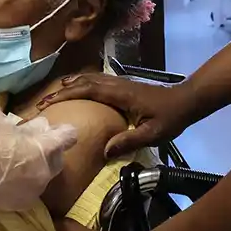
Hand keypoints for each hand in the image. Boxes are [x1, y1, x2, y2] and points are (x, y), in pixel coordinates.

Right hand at [0, 117, 78, 230]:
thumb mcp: (6, 129)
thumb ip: (28, 130)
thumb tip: (42, 127)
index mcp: (44, 149)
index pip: (67, 138)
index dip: (63, 132)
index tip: (56, 130)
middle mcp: (47, 171)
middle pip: (58, 159)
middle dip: (51, 151)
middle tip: (34, 144)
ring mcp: (37, 189)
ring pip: (45, 175)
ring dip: (38, 167)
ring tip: (19, 162)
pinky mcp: (25, 202)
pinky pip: (32, 188)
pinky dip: (26, 181)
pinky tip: (11, 177)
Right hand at [37, 74, 200, 158]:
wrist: (187, 100)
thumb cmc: (171, 118)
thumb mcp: (153, 134)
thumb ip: (130, 141)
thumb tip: (105, 151)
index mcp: (121, 94)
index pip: (87, 90)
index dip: (66, 95)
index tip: (48, 103)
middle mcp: (117, 85)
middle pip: (84, 82)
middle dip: (62, 90)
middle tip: (43, 102)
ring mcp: (120, 83)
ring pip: (90, 79)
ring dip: (71, 85)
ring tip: (54, 96)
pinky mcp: (123, 86)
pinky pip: (97, 82)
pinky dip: (82, 85)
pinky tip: (78, 92)